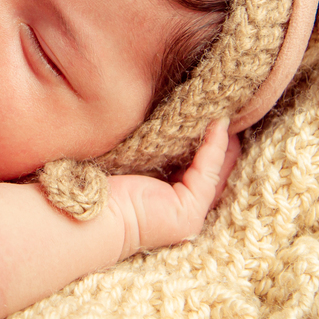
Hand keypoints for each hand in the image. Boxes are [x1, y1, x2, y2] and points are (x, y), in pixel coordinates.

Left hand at [109, 118, 240, 260]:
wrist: (93, 213)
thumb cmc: (107, 185)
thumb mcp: (139, 160)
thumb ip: (160, 149)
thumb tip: (172, 119)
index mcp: (172, 198)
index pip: (199, 167)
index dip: (209, 140)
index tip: (213, 110)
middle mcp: (184, 207)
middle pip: (214, 169)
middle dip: (222, 138)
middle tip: (226, 105)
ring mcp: (190, 213)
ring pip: (216, 170)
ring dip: (223, 138)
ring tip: (226, 107)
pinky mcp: (189, 210)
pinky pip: (208, 172)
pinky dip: (215, 146)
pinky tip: (218, 123)